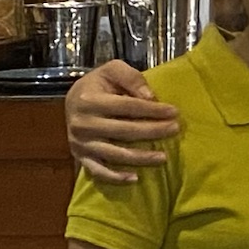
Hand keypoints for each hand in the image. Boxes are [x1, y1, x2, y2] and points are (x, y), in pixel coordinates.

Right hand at [66, 60, 179, 182]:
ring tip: (163, 157)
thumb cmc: (98, 84)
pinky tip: (135, 178)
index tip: (174, 112)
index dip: (153, 110)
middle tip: (175, 130)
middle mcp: (82, 123)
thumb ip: (131, 78)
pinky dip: (116, 177)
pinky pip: (99, 171)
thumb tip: (151, 97)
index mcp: (89, 100)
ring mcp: (81, 143)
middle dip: (153, 131)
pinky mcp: (80, 156)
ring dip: (141, 158)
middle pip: (124, 131)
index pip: (128, 106)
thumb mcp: (112, 70)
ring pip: (115, 154)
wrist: (73, 99)